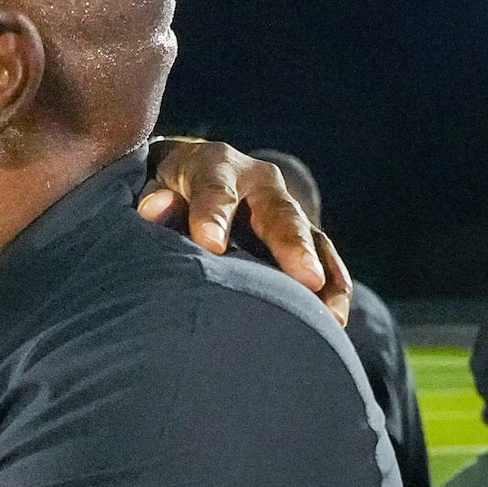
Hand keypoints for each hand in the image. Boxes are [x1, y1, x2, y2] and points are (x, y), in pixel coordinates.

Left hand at [138, 140, 353, 325]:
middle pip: (280, 213)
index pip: (215, 188)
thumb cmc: (165, 192)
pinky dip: (332, 287)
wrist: (188, 179)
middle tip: (306, 279)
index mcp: (217, 166)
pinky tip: (335, 321)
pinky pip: (324, 259)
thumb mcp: (156, 188)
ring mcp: (284, 210)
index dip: (213, 215)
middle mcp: (260, 183)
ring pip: (311, 238)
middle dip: (293, 246)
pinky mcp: (299, 238)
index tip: (211, 246)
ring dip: (323, 274)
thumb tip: (152, 211)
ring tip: (331, 314)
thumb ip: (156, 199)